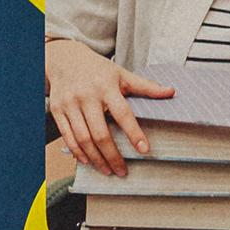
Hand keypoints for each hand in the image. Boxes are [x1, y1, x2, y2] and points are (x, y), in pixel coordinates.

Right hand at [45, 38, 173, 174]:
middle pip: (100, 133)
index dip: (134, 133)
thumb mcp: (122, 74)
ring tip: (107, 170)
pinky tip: (88, 161)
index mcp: (107, 86)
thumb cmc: (98, 70)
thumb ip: (145, 86)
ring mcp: (71, 104)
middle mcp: (87, 96)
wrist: (65, 58)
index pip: (123, 113)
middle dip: (112, 156)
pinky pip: (67, 136)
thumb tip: (171, 92)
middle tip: (122, 171)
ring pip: (83, 139)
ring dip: (96, 159)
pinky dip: (77, 152)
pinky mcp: (57, 110)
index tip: (144, 150)